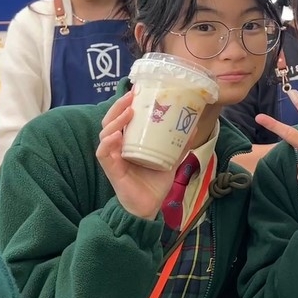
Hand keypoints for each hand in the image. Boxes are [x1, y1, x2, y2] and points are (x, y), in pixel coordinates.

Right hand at [96, 92, 183, 219]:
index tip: (137, 91)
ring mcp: (113, 157)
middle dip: (119, 106)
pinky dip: (107, 144)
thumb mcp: (171, 159)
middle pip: (111, 120)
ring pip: (105, 133)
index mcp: (130, 141)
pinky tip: (115, 137)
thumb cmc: (155, 181)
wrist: (150, 206)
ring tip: (127, 113)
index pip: (123, 118)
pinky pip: (103, 154)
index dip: (126, 104)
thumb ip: (179, 144)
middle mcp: (118, 146)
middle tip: (131, 96)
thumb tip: (194, 127)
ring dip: (115, 121)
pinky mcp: (111, 170)